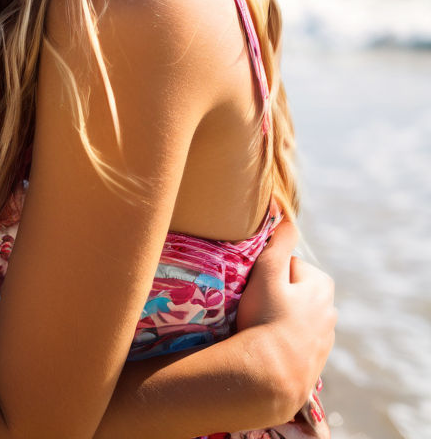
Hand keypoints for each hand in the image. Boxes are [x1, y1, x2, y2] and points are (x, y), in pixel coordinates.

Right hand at [237, 219, 335, 420]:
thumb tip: (281, 205)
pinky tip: (267, 344)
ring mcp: (324, 338)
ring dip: (279, 317)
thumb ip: (277, 240)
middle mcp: (330, 311)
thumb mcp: (268, 272)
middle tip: (253, 306)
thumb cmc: (266, 319)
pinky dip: (283, 338)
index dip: (266, 272)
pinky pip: (294, 338)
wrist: (271, 376)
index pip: (288, 264)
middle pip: (293, 289)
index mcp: (321, 285)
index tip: (254, 287)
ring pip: (294, 315)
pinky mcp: (315, 360)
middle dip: (275, 293)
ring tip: (258, 327)